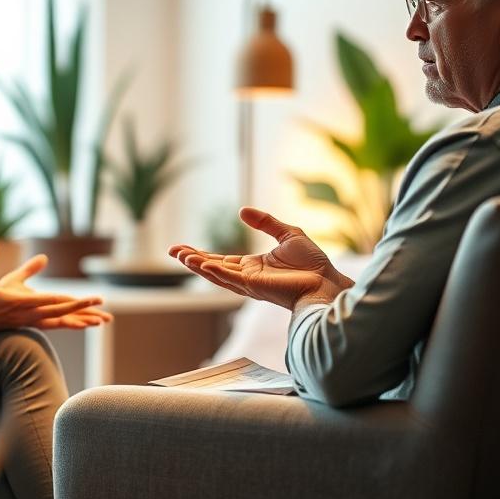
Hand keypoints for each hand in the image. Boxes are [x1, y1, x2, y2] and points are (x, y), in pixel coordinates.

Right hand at [0, 244, 112, 341]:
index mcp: (18, 304)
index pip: (51, 301)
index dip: (72, 299)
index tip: (90, 297)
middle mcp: (26, 315)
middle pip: (60, 312)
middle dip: (83, 308)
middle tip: (103, 304)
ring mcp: (27, 322)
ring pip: (59, 322)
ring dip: (80, 320)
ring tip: (101, 321)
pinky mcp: (26, 324)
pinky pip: (52, 324)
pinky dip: (68, 323)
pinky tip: (80, 324)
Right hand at [169, 207, 351, 309]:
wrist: (327, 281)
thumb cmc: (312, 264)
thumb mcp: (287, 234)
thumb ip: (265, 222)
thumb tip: (242, 211)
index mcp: (252, 266)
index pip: (220, 259)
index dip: (201, 254)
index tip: (183, 248)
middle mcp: (246, 277)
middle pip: (212, 267)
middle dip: (192, 260)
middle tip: (172, 250)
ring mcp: (249, 284)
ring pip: (216, 274)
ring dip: (198, 265)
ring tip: (180, 255)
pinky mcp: (255, 287)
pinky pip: (230, 279)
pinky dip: (213, 271)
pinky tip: (200, 264)